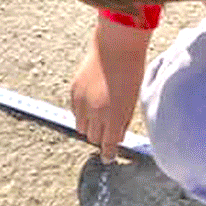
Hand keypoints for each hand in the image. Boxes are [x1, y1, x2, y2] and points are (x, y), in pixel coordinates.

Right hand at [70, 18, 151, 162]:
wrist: (116, 47)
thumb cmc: (131, 72)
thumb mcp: (132, 101)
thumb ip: (123, 121)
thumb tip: (116, 137)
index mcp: (114, 116)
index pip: (107, 144)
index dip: (108, 154)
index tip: (108, 158)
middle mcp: (95, 112)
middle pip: (93, 138)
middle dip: (100, 137)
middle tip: (107, 129)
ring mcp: (82, 102)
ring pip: (81, 127)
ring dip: (90, 127)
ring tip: (99, 116)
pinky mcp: (74, 92)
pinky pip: (75, 112)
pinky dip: (82, 114)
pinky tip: (92, 103)